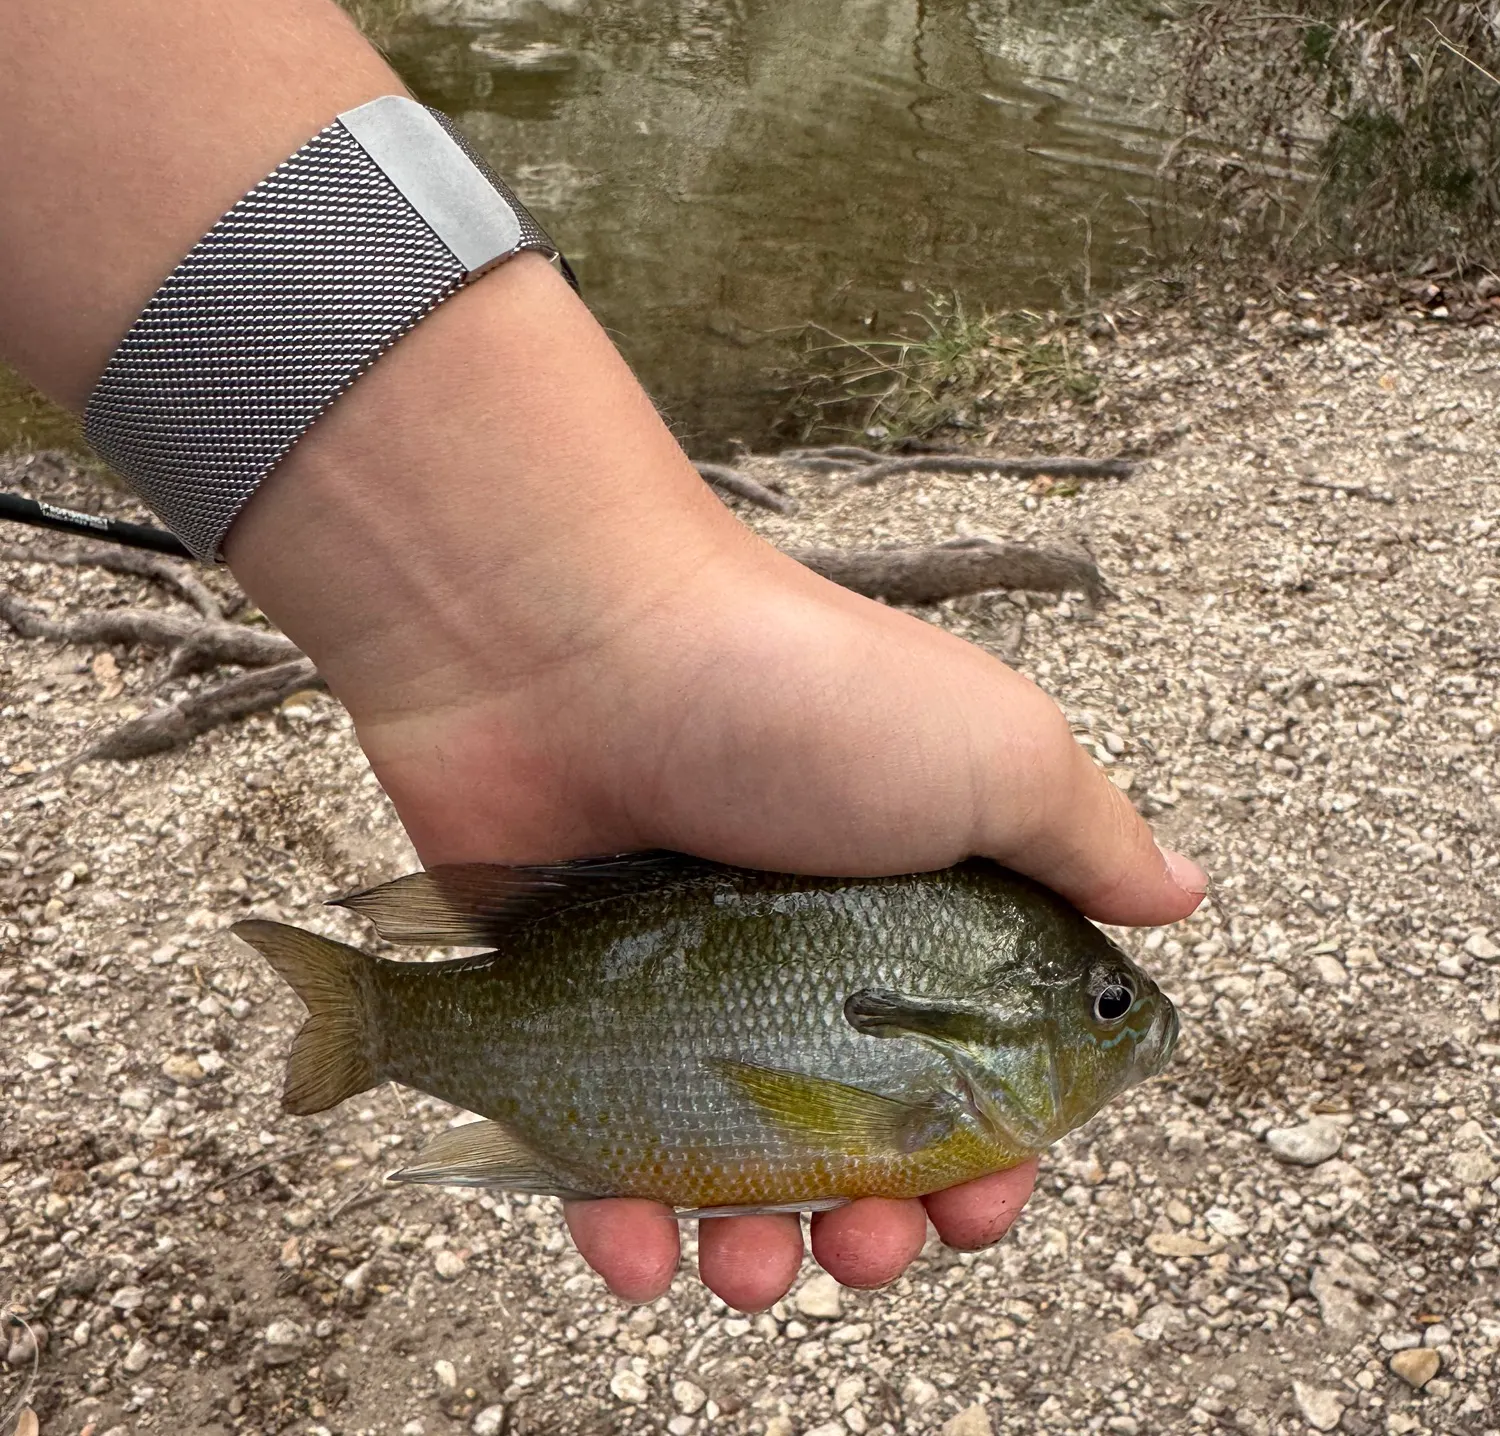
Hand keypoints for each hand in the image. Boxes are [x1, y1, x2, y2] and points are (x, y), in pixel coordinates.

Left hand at [225, 259, 1205, 1312]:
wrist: (574, 642)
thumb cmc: (802, 696)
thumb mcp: (994, 751)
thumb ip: (1085, 840)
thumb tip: (1181, 893)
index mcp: (914, 907)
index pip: (975, 1070)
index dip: (994, 1156)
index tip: (982, 1201)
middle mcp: (803, 952)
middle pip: (857, 1137)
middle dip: (882, 1223)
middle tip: (871, 1246)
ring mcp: (681, 983)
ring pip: (730, 1167)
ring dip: (758, 1250)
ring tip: (754, 1269)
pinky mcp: (570, 1005)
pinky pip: (595, 1151)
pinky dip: (621, 1222)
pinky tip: (642, 1252)